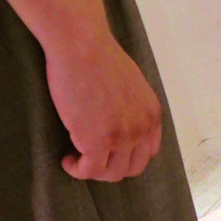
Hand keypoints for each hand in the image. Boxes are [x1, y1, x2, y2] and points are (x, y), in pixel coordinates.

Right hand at [46, 37, 161, 181]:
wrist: (83, 47)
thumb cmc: (100, 57)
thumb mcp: (132, 84)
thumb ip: (132, 106)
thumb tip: (118, 118)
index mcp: (152, 115)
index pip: (148, 151)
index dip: (129, 156)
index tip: (111, 152)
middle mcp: (142, 130)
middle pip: (133, 167)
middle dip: (112, 167)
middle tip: (92, 159)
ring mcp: (122, 138)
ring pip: (112, 173)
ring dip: (94, 171)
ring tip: (77, 160)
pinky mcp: (97, 141)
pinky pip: (89, 170)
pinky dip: (77, 170)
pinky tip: (67, 161)